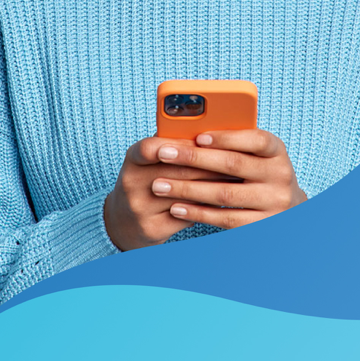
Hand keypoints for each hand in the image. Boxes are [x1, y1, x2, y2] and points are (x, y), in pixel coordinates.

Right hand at [104, 135, 226, 250]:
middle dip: (210, 165)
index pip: (151, 148)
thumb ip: (172, 147)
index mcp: (132, 160)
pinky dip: (206, 209)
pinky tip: (221, 202)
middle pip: (177, 172)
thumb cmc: (146, 182)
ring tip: (235, 180)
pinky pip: (186, 216)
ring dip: (214, 187)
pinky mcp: (151, 228)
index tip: (205, 143)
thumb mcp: (149, 162)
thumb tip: (209, 131)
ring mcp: (139, 208)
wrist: (122, 222)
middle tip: (237, 160)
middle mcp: (131, 183)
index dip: (179, 146)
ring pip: (185, 195)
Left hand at [150, 128, 306, 229]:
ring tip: (160, 185)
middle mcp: (280, 175)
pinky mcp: (262, 225)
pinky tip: (177, 208)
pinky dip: (198, 213)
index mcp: (277, 151)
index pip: (254, 139)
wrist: (290, 211)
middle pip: (233, 165)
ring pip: (225, 194)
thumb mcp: (258, 156)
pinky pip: (225, 218)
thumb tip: (191, 134)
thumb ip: (234, 145)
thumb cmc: (261, 175)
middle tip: (164, 154)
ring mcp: (274, 202)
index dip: (226, 137)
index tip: (197, 137)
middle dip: (194, 159)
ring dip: (188, 189)